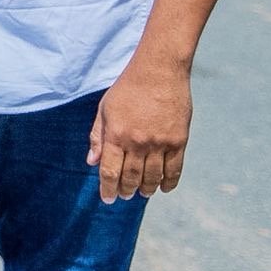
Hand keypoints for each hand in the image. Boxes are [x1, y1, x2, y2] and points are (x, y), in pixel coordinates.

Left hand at [87, 55, 192, 203]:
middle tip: (124, 196)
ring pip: (153, 177)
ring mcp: (160, 143)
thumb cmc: (127, 89)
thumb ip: (98, 136)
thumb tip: (91, 161)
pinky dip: (169, 183)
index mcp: (116, 134)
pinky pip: (175, 170)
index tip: (108, 199)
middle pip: (131, 177)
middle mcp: (137, 142)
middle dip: (126, 190)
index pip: (110, 171)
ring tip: (142, 193)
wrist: (159, 71)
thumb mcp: (105, 109)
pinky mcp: (178, 141)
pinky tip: (164, 188)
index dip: (108, 188)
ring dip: (146, 189)